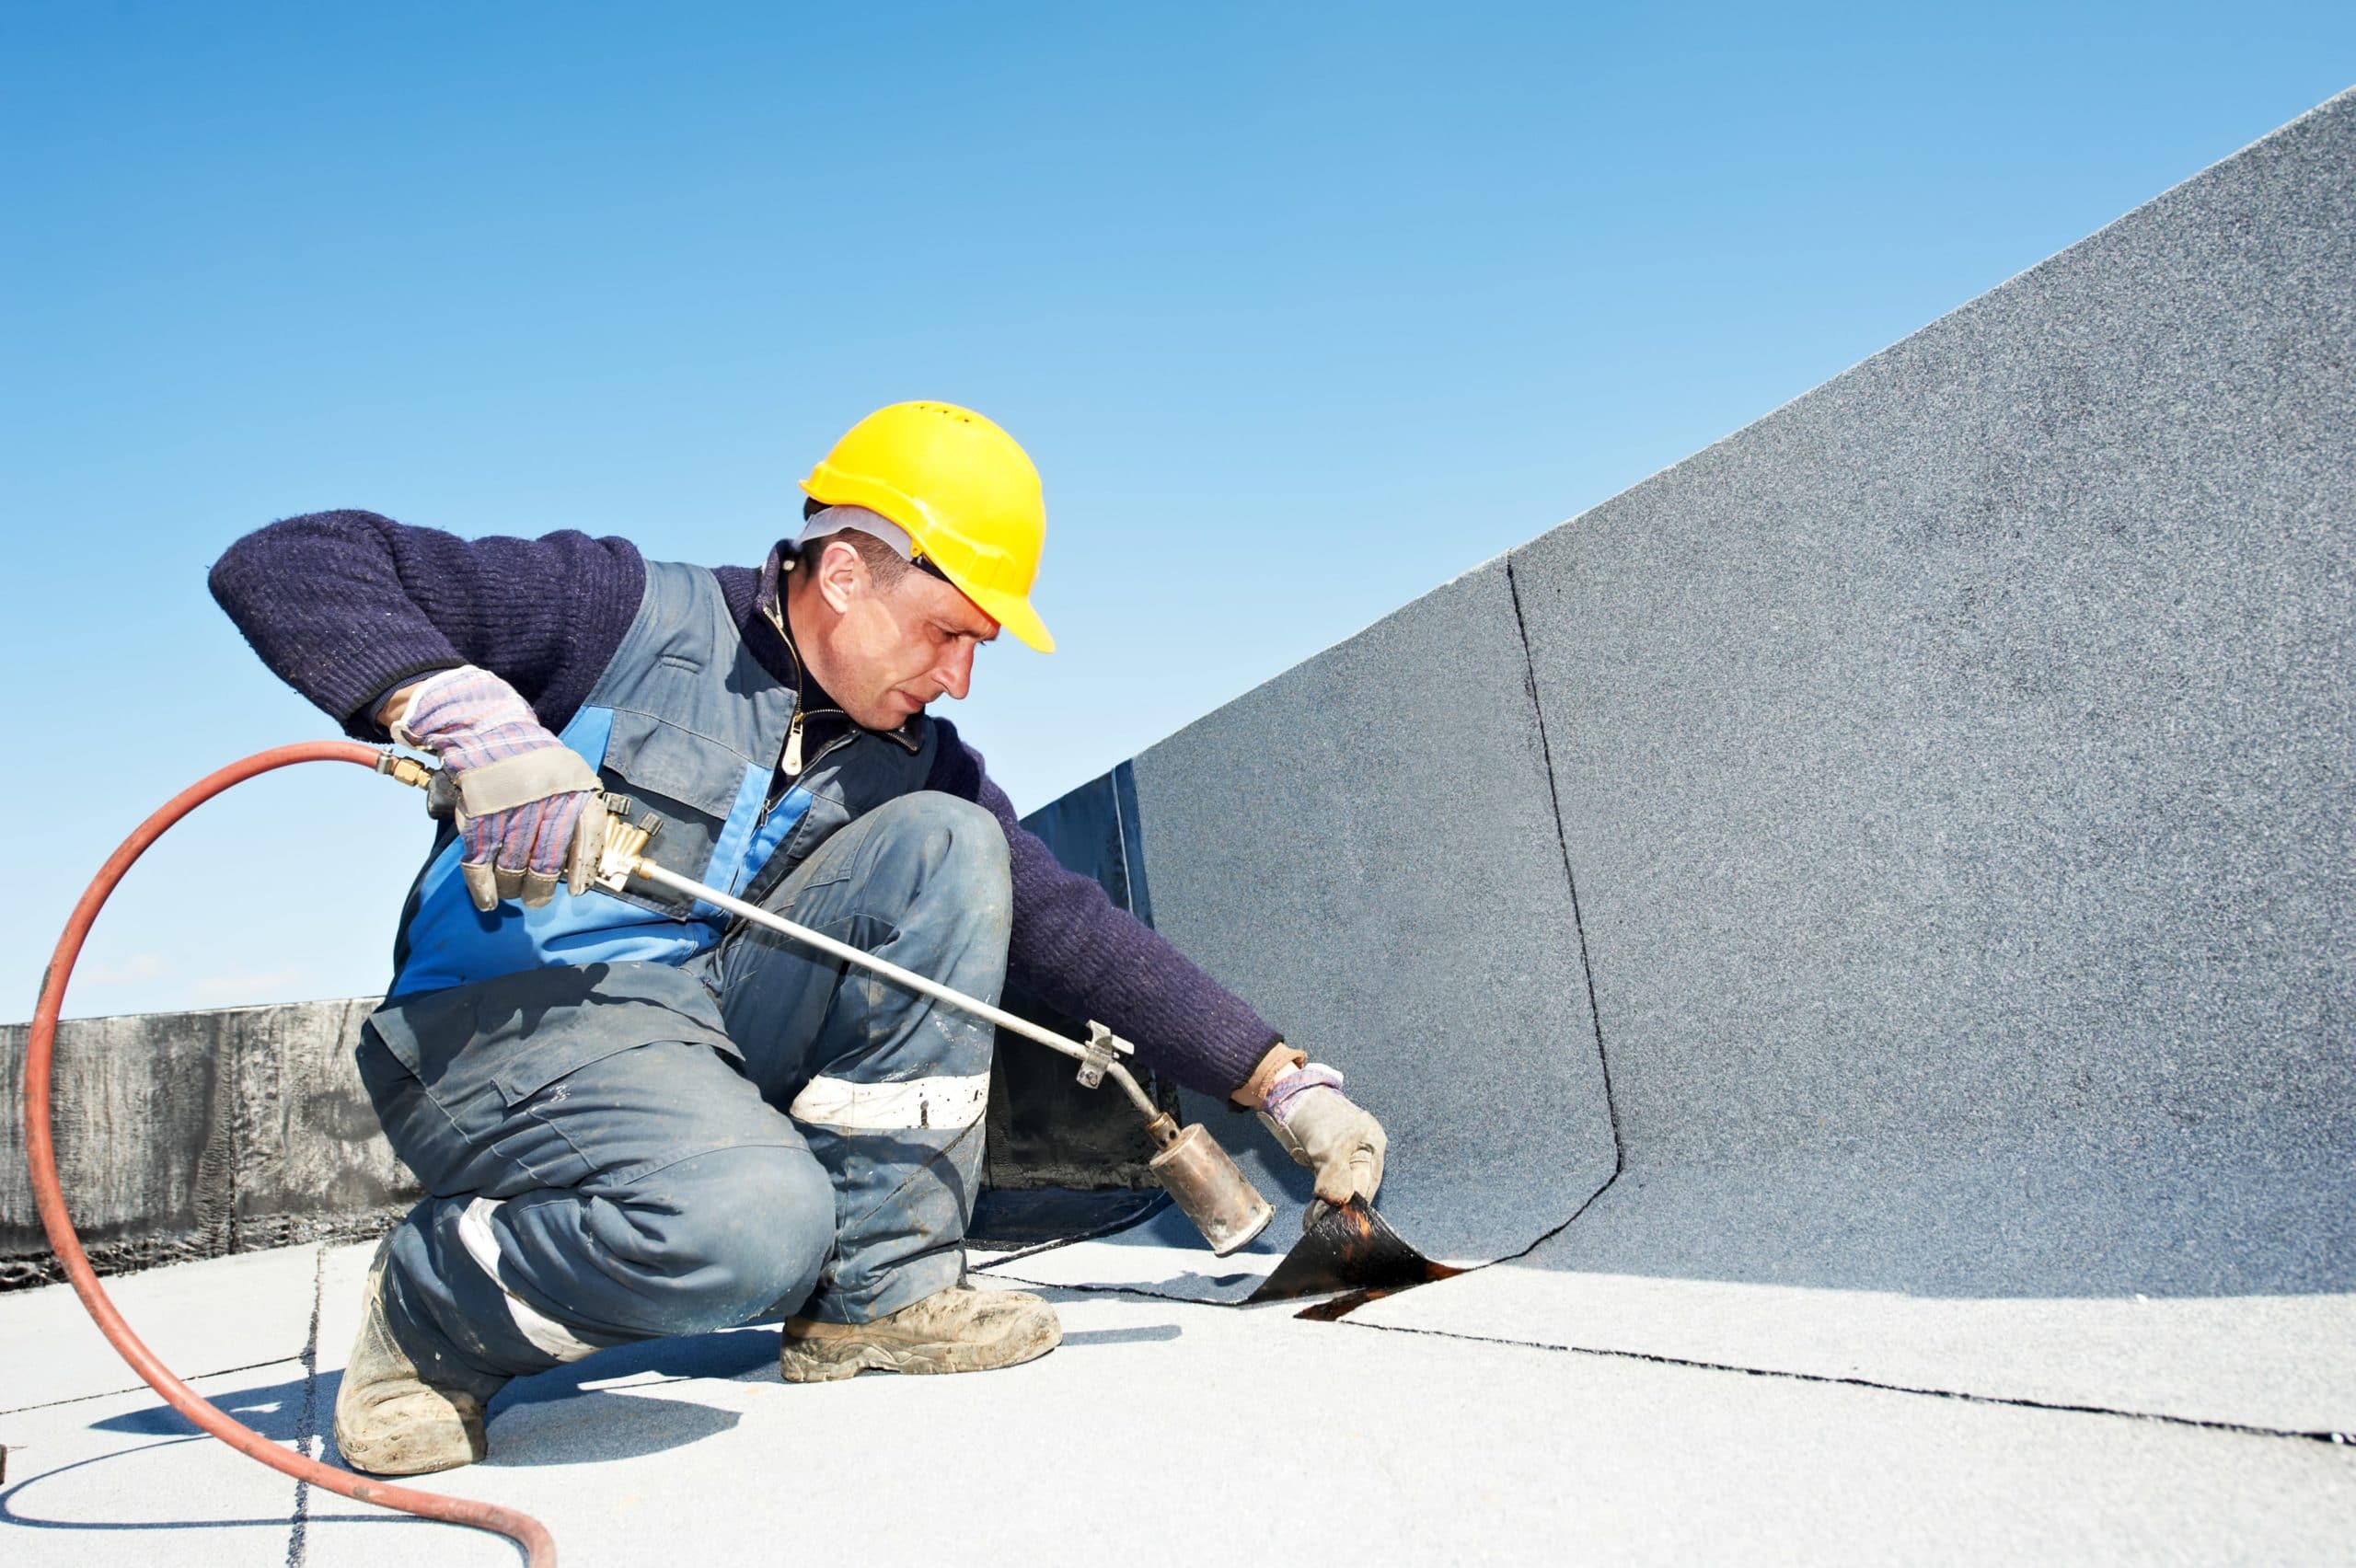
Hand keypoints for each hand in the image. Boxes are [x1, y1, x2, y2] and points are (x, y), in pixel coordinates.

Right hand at [390, 665, 607, 911]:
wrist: (487, 728)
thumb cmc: (533, 760)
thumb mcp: (568, 774)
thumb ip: (577, 810)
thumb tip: (587, 863)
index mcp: (572, 789)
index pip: (586, 836)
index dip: (582, 868)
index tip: (578, 891)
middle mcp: (544, 800)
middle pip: (545, 861)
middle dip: (541, 888)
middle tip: (537, 900)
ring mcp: (509, 809)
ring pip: (512, 865)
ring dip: (512, 887)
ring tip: (512, 894)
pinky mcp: (477, 815)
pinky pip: (480, 860)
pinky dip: (482, 886)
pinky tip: (487, 900)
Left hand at [1256, 1064, 1385, 1224]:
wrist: (1288, 1098)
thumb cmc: (1315, 1116)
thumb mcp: (1328, 1147)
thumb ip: (1336, 1176)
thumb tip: (1339, 1203)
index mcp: (1373, 1145)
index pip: (1369, 1185)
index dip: (1353, 1205)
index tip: (1335, 1221)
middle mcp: (1365, 1153)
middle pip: (1357, 1188)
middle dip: (1339, 1206)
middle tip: (1319, 1221)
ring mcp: (1347, 1157)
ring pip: (1342, 1189)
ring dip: (1329, 1205)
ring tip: (1312, 1218)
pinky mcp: (1330, 1160)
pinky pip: (1330, 1184)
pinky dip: (1322, 1197)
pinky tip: (1312, 1210)